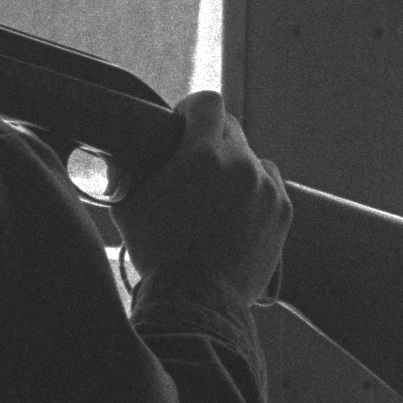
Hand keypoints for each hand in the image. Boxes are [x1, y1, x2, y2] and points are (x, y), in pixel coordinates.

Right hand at [112, 90, 291, 308]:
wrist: (198, 301)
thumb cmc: (158, 252)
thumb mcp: (128, 204)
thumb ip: (128, 170)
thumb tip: (120, 154)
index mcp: (203, 154)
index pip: (207, 102)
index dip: (191, 109)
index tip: (181, 124)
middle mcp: (241, 163)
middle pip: (230, 128)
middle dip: (210, 139)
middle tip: (193, 165)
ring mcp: (266, 187)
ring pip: (251, 158)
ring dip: (234, 167)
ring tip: (216, 196)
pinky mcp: (282, 211)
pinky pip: (269, 185)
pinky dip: (254, 192)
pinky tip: (235, 214)